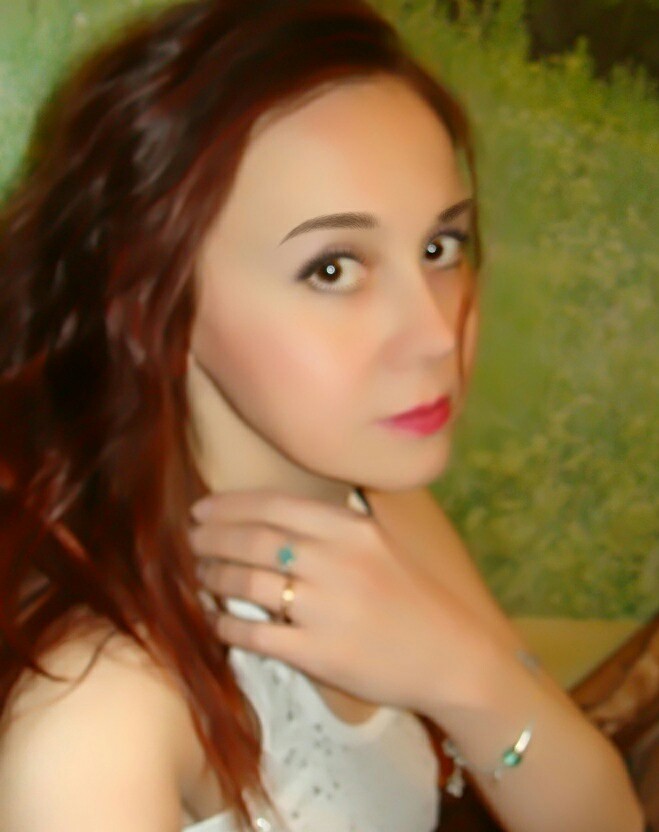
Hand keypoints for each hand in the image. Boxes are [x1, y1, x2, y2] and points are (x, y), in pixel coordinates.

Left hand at [189, 488, 484, 715]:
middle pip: (254, 540)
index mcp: (350, 530)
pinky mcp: (318, 653)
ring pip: (248, 583)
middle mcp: (335, 562)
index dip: (229, 506)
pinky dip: (227, 624)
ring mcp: (325, 609)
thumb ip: (333, 525)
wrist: (449, 655)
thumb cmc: (411, 596)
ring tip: (200, 575)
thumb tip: (274, 511)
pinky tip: (214, 619)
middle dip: (212, 538)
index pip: (274, 506)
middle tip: (190, 540)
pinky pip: (256, 634)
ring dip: (214, 576)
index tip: (201, 509)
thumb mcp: (380, 543)